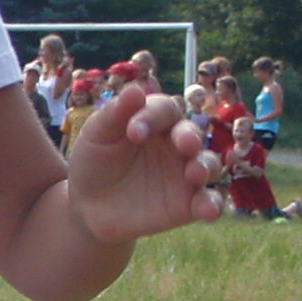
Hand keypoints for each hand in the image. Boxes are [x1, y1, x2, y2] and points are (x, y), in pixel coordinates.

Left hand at [69, 90, 220, 240]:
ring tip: (195, 174)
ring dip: (206, 166)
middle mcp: (176, 144)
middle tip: (184, 144)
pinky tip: (209, 211)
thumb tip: (135, 89)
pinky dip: (213, 204)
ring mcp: (185, 173)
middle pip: (192, 134)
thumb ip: (114, 113)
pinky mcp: (188, 203)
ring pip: (208, 164)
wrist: (88, 207)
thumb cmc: (94, 162)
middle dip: (189, 137)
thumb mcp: (96, 136)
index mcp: (156, 121)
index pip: (164, 110)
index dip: (152, 116)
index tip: (134, 133)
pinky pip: (209, 201)